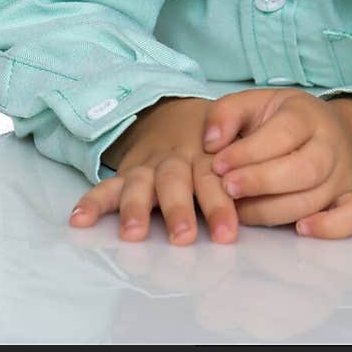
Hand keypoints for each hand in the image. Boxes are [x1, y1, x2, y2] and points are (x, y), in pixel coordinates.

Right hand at [68, 96, 238, 245]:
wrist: (171, 114)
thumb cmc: (214, 142)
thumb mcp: (234, 142)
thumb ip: (248, 164)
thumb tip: (272, 198)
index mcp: (207, 155)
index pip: (214, 180)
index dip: (220, 205)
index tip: (226, 234)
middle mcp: (176, 160)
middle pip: (176, 184)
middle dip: (179, 210)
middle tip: (183, 237)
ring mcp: (148, 166)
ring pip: (140, 185)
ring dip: (135, 209)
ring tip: (132, 233)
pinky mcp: (127, 172)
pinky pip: (107, 186)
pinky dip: (92, 202)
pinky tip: (79, 220)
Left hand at [201, 88, 351, 239]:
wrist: (333, 133)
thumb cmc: (282, 122)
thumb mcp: (255, 104)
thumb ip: (227, 114)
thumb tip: (210, 141)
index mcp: (306, 114)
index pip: (284, 133)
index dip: (249, 152)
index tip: (218, 164)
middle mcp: (329, 144)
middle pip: (305, 168)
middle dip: (261, 182)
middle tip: (227, 187)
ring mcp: (342, 175)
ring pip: (315, 198)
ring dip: (273, 209)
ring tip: (240, 210)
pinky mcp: (350, 200)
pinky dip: (331, 227)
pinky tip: (300, 229)